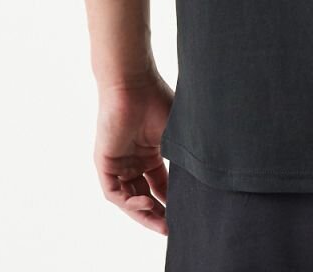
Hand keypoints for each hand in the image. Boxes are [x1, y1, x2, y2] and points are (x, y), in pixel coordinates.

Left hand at [95, 72, 173, 234]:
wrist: (134, 84)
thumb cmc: (157, 100)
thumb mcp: (176, 134)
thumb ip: (185, 155)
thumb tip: (207, 176)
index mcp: (151, 151)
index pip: (160, 184)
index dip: (170, 201)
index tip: (184, 215)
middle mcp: (133, 160)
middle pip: (144, 196)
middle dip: (157, 214)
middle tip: (170, 229)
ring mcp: (118, 162)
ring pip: (128, 198)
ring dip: (144, 212)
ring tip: (161, 222)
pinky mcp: (104, 163)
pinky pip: (114, 192)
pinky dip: (129, 202)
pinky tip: (146, 202)